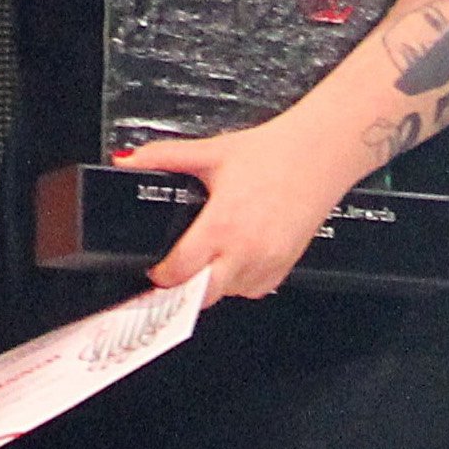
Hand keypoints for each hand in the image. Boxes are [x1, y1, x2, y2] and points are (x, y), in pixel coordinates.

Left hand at [123, 114, 360, 303]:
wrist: (320, 154)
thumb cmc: (272, 154)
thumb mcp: (212, 152)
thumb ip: (164, 157)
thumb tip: (127, 161)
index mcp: (222, 225)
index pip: (178, 273)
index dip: (160, 275)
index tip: (155, 267)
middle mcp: (245, 251)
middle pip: (201, 296)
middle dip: (183, 289)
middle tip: (176, 270)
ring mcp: (267, 263)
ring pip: (226, 294)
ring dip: (212, 283)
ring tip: (210, 254)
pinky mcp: (284, 268)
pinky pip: (252, 290)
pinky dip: (239, 280)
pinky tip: (237, 254)